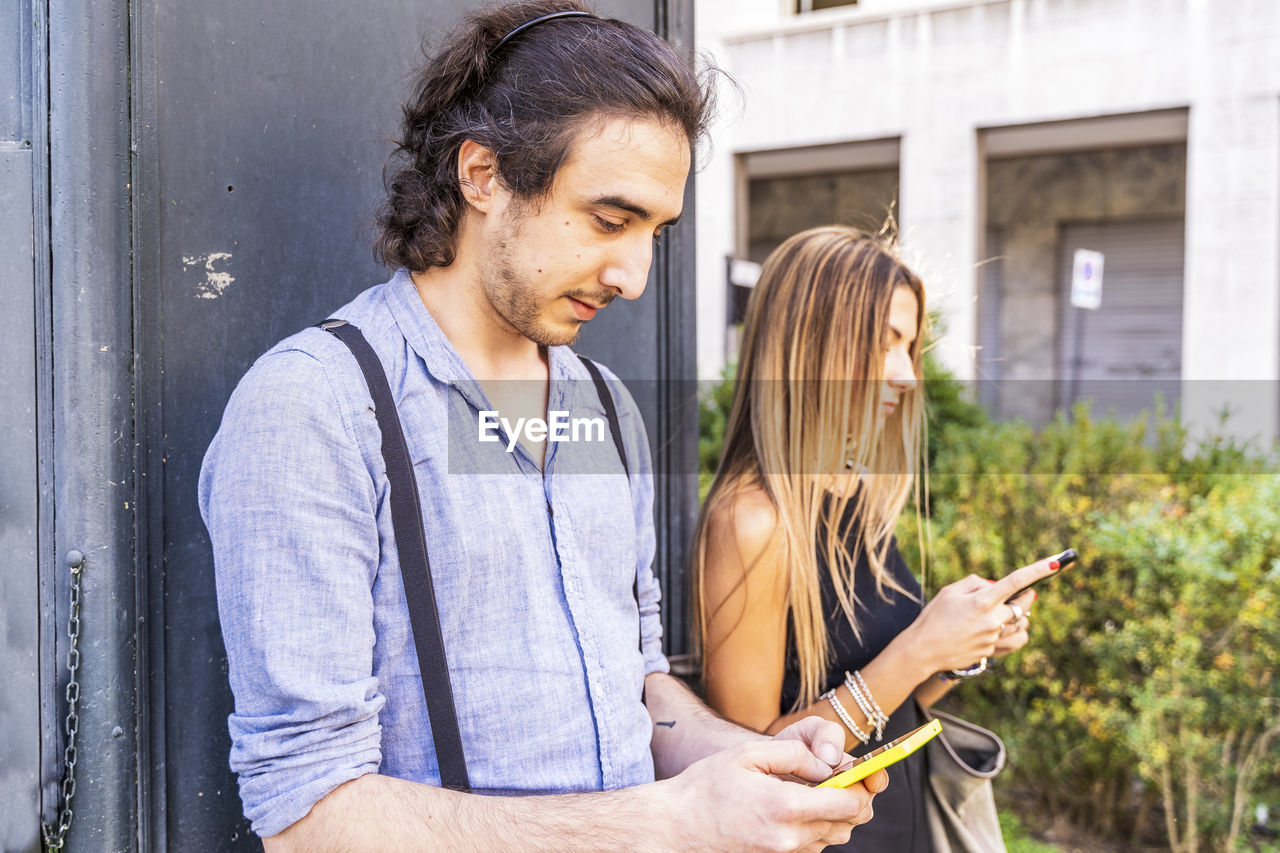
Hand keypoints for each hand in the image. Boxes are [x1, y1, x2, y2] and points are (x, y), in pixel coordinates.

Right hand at [662, 728, 886, 852]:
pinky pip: (811, 848)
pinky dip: (814, 829)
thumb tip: (827, 764)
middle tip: (838, 778)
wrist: (675, 827)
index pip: (850, 803)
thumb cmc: (706, 787)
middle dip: (852, 800)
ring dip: (833, 815)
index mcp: (786, 807)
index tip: (857, 771)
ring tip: (812, 792)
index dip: (861, 785)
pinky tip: (793, 810)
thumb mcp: (748, 754)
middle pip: (849, 824)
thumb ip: (795, 754)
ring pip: (832, 838)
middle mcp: (790, 839)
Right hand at [908, 556, 1057, 673]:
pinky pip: (1013, 640)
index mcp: (982, 601)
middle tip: (1020, 593)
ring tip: (1003, 614)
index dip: (1037, 570)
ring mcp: (994, 638)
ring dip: (1018, 616)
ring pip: (1022, 625)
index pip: (1016, 581)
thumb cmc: (933, 617)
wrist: (922, 650)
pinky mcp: (991, 652)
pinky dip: (1012, 633)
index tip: (1055, 562)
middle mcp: (992, 620)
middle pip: (1024, 605)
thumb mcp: (949, 592)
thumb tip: (995, 585)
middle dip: (1026, 596)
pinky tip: (1001, 629)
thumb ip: (975, 583)